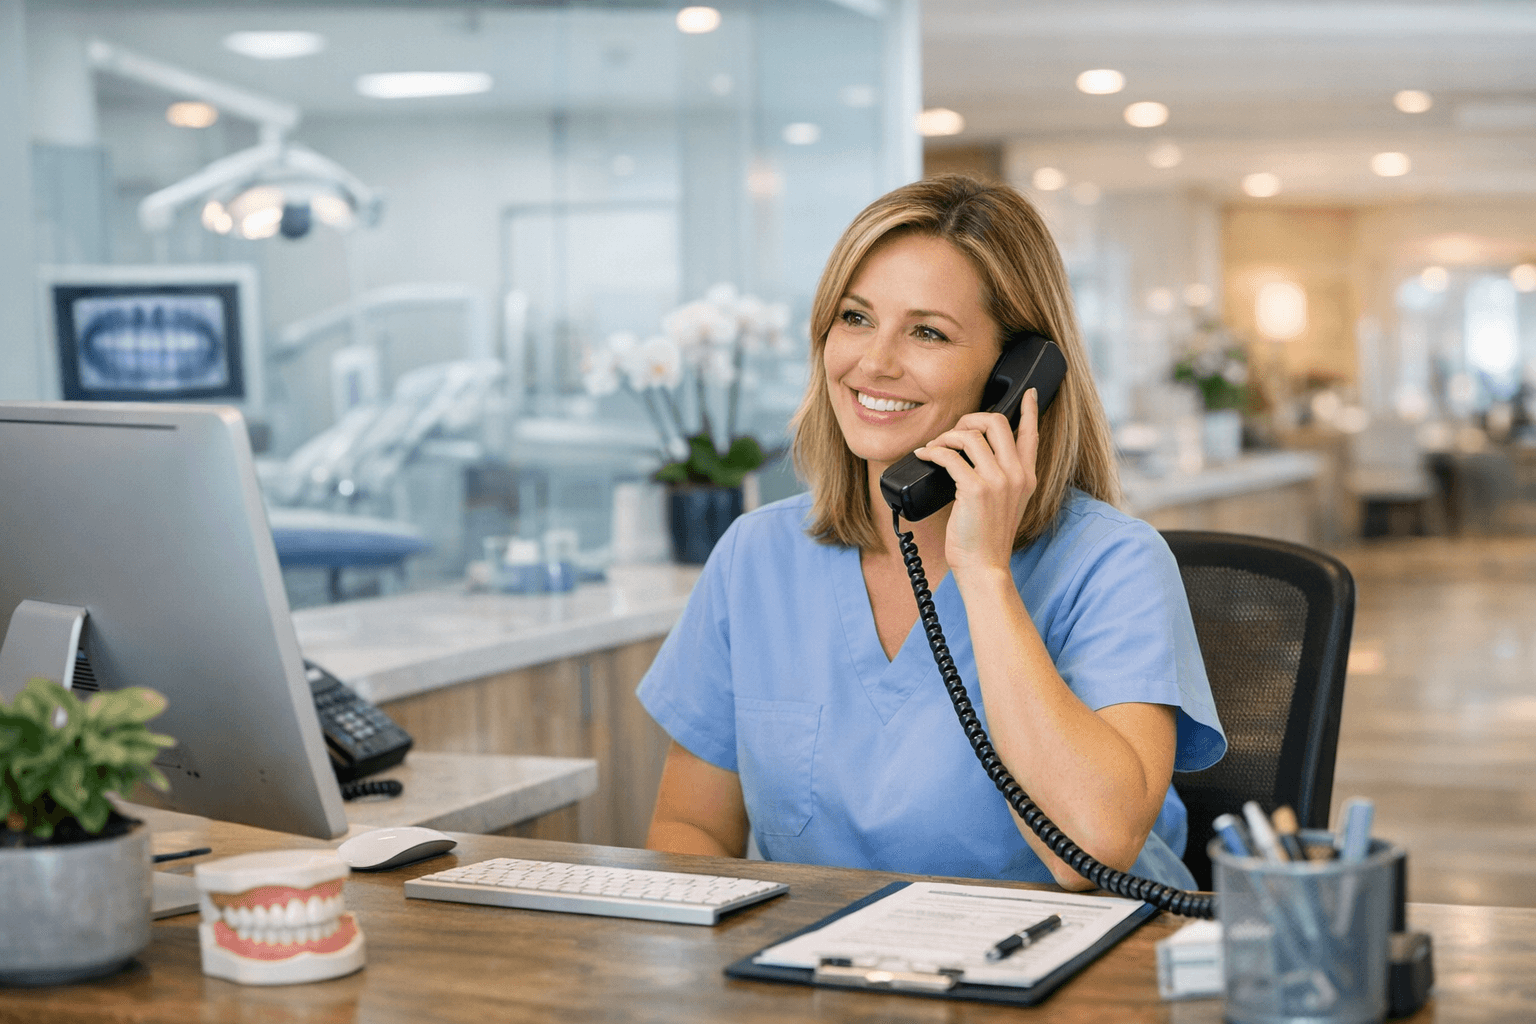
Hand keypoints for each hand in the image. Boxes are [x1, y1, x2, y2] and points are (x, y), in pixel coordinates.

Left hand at [913, 388, 1039, 575]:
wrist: (985, 566)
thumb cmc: (987, 538)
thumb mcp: (1005, 504)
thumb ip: (1001, 479)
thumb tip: (975, 454)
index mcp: (1027, 477)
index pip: (1032, 434)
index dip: (1031, 410)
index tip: (1030, 394)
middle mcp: (1017, 474)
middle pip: (996, 422)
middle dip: (970, 419)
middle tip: (954, 433)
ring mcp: (998, 481)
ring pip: (970, 435)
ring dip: (946, 437)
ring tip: (935, 448)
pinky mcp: (976, 489)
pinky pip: (949, 456)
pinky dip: (932, 451)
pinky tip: (925, 455)